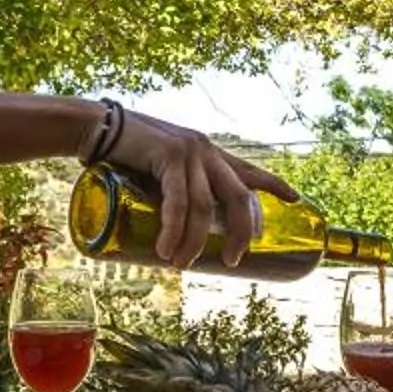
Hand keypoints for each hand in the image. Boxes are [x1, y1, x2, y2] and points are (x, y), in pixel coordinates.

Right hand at [96, 106, 298, 270]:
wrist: (96, 127)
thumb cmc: (124, 153)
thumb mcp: (159, 167)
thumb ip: (174, 186)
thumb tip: (177, 227)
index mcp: (209, 153)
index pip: (249, 171)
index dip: (274, 186)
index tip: (296, 200)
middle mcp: (207, 150)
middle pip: (238, 197)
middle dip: (241, 232)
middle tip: (232, 260)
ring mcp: (190, 151)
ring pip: (205, 207)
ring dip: (195, 242)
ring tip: (182, 265)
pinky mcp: (168, 155)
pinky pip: (178, 202)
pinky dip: (175, 230)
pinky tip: (168, 250)